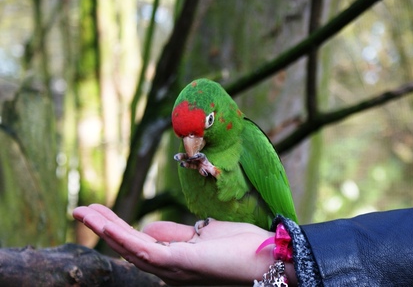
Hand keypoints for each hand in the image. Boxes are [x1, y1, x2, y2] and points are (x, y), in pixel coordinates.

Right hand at [72, 204, 296, 284]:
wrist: (266, 255)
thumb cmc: (238, 246)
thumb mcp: (201, 234)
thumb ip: (175, 234)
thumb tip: (148, 228)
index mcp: (172, 261)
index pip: (136, 243)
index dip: (115, 228)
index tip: (97, 212)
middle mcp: (168, 269)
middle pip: (127, 247)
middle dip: (102, 228)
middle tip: (78, 210)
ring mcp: (173, 269)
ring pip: (130, 249)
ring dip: (105, 230)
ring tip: (83, 213)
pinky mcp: (181, 264)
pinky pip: (145, 251)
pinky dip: (123, 237)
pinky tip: (106, 225)